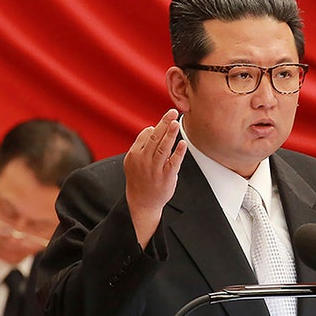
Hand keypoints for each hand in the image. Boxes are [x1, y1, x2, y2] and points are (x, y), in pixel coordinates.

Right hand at [124, 108, 187, 246]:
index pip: (146, 135)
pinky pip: (173, 162)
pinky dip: (178, 152)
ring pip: (163, 148)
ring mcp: (155, 169)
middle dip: (164, 123)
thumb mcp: (133, 161)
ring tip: (176, 123)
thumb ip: (141, 144)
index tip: (167, 118)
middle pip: (155, 138)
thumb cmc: (139, 179)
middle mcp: (144, 160)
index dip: (158, 126)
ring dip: (170, 134)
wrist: (141, 202)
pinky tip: (183, 144)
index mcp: (135, 154)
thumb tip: (151, 127)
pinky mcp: (166, 177)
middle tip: (172, 112)